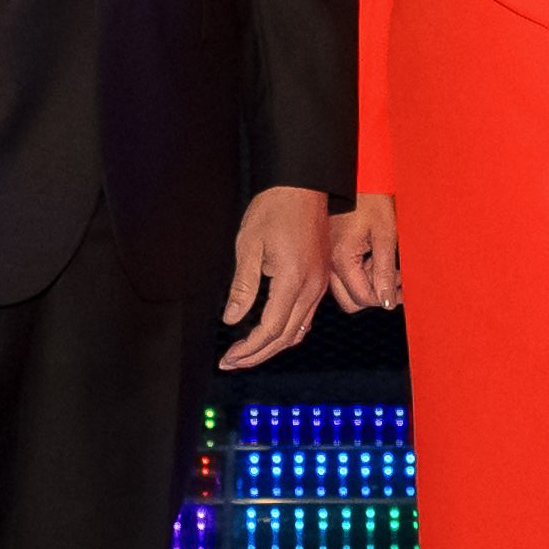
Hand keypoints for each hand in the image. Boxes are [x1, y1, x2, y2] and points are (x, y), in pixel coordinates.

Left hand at [219, 187, 333, 371]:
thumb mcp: (249, 246)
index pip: (270, 329)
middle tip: (231, 363)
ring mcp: (320, 284)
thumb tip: (231, 319)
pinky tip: (270, 334)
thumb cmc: (273, 209)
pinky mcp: (320, 278)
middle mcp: (312, 287)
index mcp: (294, 280)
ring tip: (247, 354)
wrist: (303, 185)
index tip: (228, 358)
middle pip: (286, 337)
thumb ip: (243, 287)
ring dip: (272, 347)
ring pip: (298, 330)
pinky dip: (287, 332)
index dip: (248, 349)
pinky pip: (306, 317)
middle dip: (257, 355)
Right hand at [328, 193, 403, 312]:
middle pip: (351, 301)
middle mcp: (330, 262)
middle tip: (396, 281)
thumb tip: (386, 300)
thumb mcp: (385, 234)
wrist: (358, 178)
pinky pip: (344, 276)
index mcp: (342, 258)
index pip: (363, 297)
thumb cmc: (370, 198)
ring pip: (347, 290)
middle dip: (375, 295)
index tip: (403, 289)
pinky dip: (361, 273)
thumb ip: (385, 271)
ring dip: (369, 284)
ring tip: (386, 264)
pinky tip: (373, 256)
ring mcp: (328, 258)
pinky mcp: (331, 253)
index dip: (386, 298)